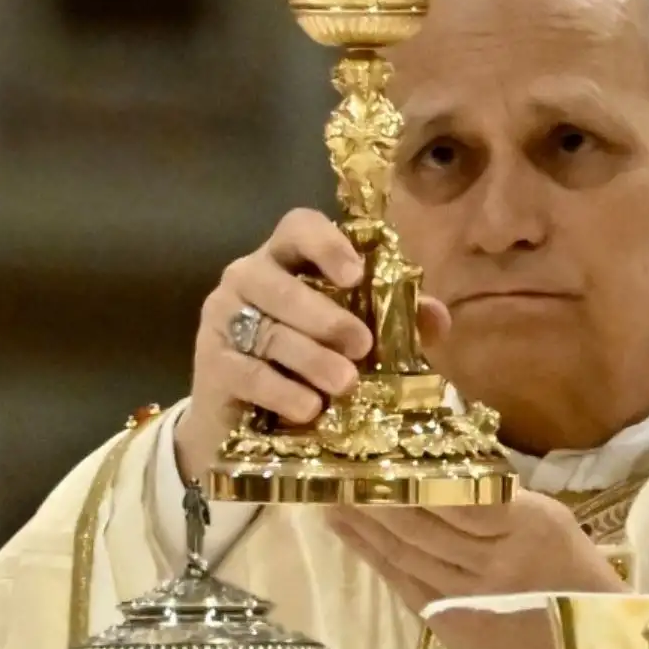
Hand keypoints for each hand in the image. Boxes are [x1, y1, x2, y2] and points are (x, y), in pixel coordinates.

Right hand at [173, 207, 449, 478]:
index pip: (298, 227)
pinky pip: (248, 372)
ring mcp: (222, 318)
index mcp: (286, 259)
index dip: (326, 244)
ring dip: (311, 359)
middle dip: (324, 315)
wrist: (241, 421)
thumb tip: (437, 316)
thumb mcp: (353, 341)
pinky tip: (309, 408)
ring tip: (344, 384)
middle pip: (280, 284)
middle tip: (361, 345)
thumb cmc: (305, 365)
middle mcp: (248, 278)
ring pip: (269, 332)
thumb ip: (396, 323)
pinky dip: (282, 391)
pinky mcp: (211, 362)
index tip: (355, 275)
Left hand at [327, 490, 626, 648]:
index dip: (413, 476)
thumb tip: (444, 464)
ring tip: (331, 498)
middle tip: (338, 469)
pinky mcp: (453, 628)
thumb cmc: (577, 571)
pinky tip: (352, 538)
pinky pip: (407, 586)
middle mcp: (494, 563)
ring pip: (407, 555)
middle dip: (376, 497)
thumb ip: (500, 495)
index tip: (380, 452)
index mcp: (526, 527)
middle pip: (422, 525)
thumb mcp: (551, 517)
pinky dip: (376, 560)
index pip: (457, 495)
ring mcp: (470, 600)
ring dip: (364, 526)